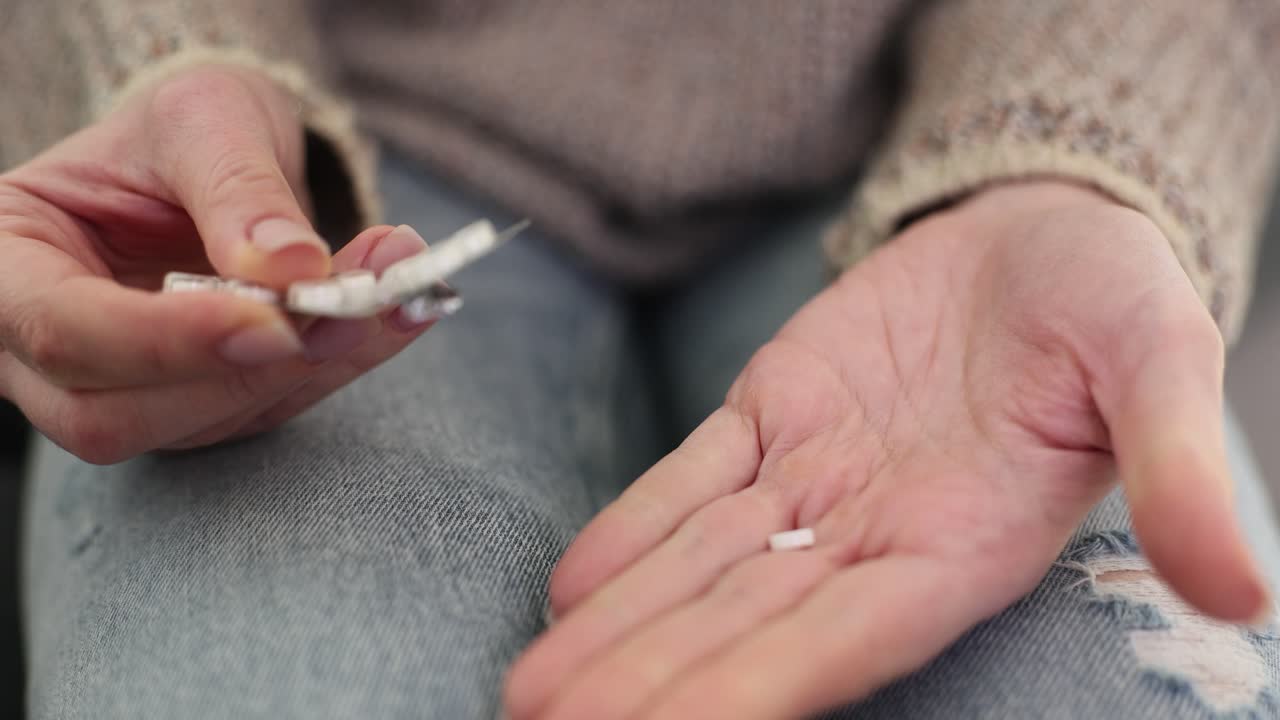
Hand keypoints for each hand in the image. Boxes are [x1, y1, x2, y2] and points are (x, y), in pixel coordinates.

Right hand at [0, 65, 434, 462]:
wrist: (217, 155)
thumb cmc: (183, 128)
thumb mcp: (204, 118)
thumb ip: (237, 186)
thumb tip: (292, 265)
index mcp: (6, 262)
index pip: (62, 330)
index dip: (164, 340)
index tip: (270, 319)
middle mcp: (42, 348)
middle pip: (114, 414)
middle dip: (244, 372)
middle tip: (350, 307)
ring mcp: (116, 389)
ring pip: (199, 427)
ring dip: (311, 369)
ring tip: (390, 291)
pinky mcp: (194, 408)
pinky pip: (261, 413)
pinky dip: (335, 367)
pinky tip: (387, 315)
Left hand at [504, 181, 1268, 718]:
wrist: (1043, 230)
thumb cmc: (1115, 298)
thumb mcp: (1159, 363)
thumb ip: (1182, 469)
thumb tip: (1240, 588)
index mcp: (967, 543)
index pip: (846, 640)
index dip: (755, 692)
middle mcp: (877, 530)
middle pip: (745, 625)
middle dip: (650, 687)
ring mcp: (815, 473)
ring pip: (700, 568)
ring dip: (618, 631)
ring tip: (532, 693)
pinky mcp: (774, 411)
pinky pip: (693, 480)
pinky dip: (633, 531)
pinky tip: (572, 586)